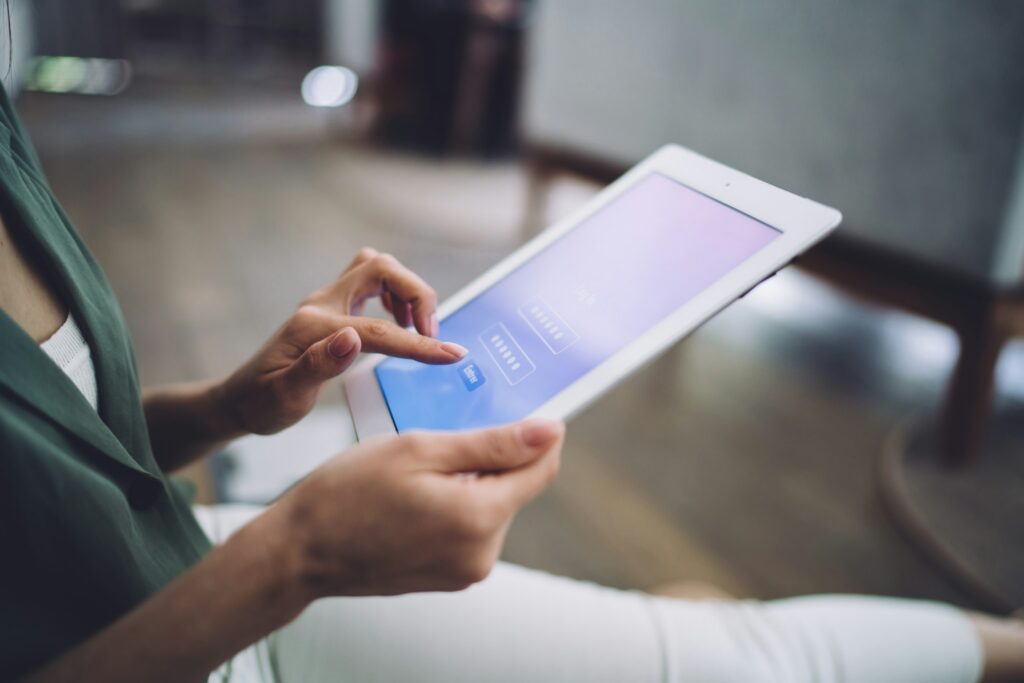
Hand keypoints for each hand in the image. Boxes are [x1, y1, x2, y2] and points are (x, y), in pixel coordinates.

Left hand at [218, 248, 466, 434]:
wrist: (240, 398)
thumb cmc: (262, 403)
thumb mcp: (286, 396)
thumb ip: (318, 365)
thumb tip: (352, 339)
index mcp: (314, 327)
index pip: (377, 328)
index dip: (418, 342)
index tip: (452, 355)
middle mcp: (321, 304)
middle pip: (380, 267)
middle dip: (416, 294)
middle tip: (430, 334)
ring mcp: (327, 301)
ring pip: (376, 266)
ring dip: (405, 288)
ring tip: (418, 326)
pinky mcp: (333, 307)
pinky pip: (372, 280)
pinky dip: (395, 293)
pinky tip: (399, 321)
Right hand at [264, 418, 564, 597]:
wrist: (300, 550)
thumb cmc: (348, 492)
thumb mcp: (420, 450)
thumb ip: (492, 444)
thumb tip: (551, 431)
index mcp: (479, 518)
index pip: (540, 470)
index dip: (540, 436)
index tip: (527, 409)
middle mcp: (481, 553)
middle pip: (514, 487)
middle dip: (490, 457)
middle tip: (443, 435)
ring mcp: (466, 570)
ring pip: (491, 505)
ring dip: (469, 479)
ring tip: (420, 468)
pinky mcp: (450, 577)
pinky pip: (469, 527)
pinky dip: (454, 503)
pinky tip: (416, 493)